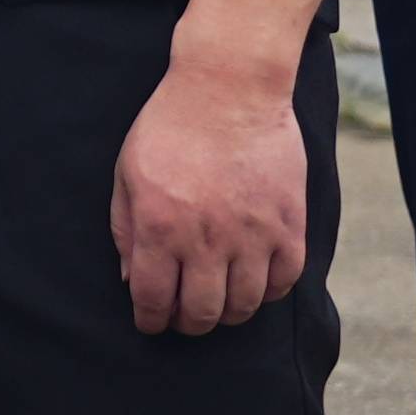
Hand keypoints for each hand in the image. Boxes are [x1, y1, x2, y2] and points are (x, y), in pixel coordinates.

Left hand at [110, 49, 310, 336]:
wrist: (228, 90)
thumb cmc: (170, 127)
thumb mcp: (128, 173)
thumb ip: (126, 230)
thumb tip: (132, 280)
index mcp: (159, 226)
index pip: (154, 298)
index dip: (151, 320)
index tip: (151, 323)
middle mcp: (207, 239)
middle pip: (202, 313)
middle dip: (188, 324)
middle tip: (184, 319)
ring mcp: (253, 236)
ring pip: (243, 306)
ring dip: (227, 314)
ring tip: (217, 304)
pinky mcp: (289, 228)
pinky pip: (282, 283)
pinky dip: (266, 292)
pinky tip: (251, 284)